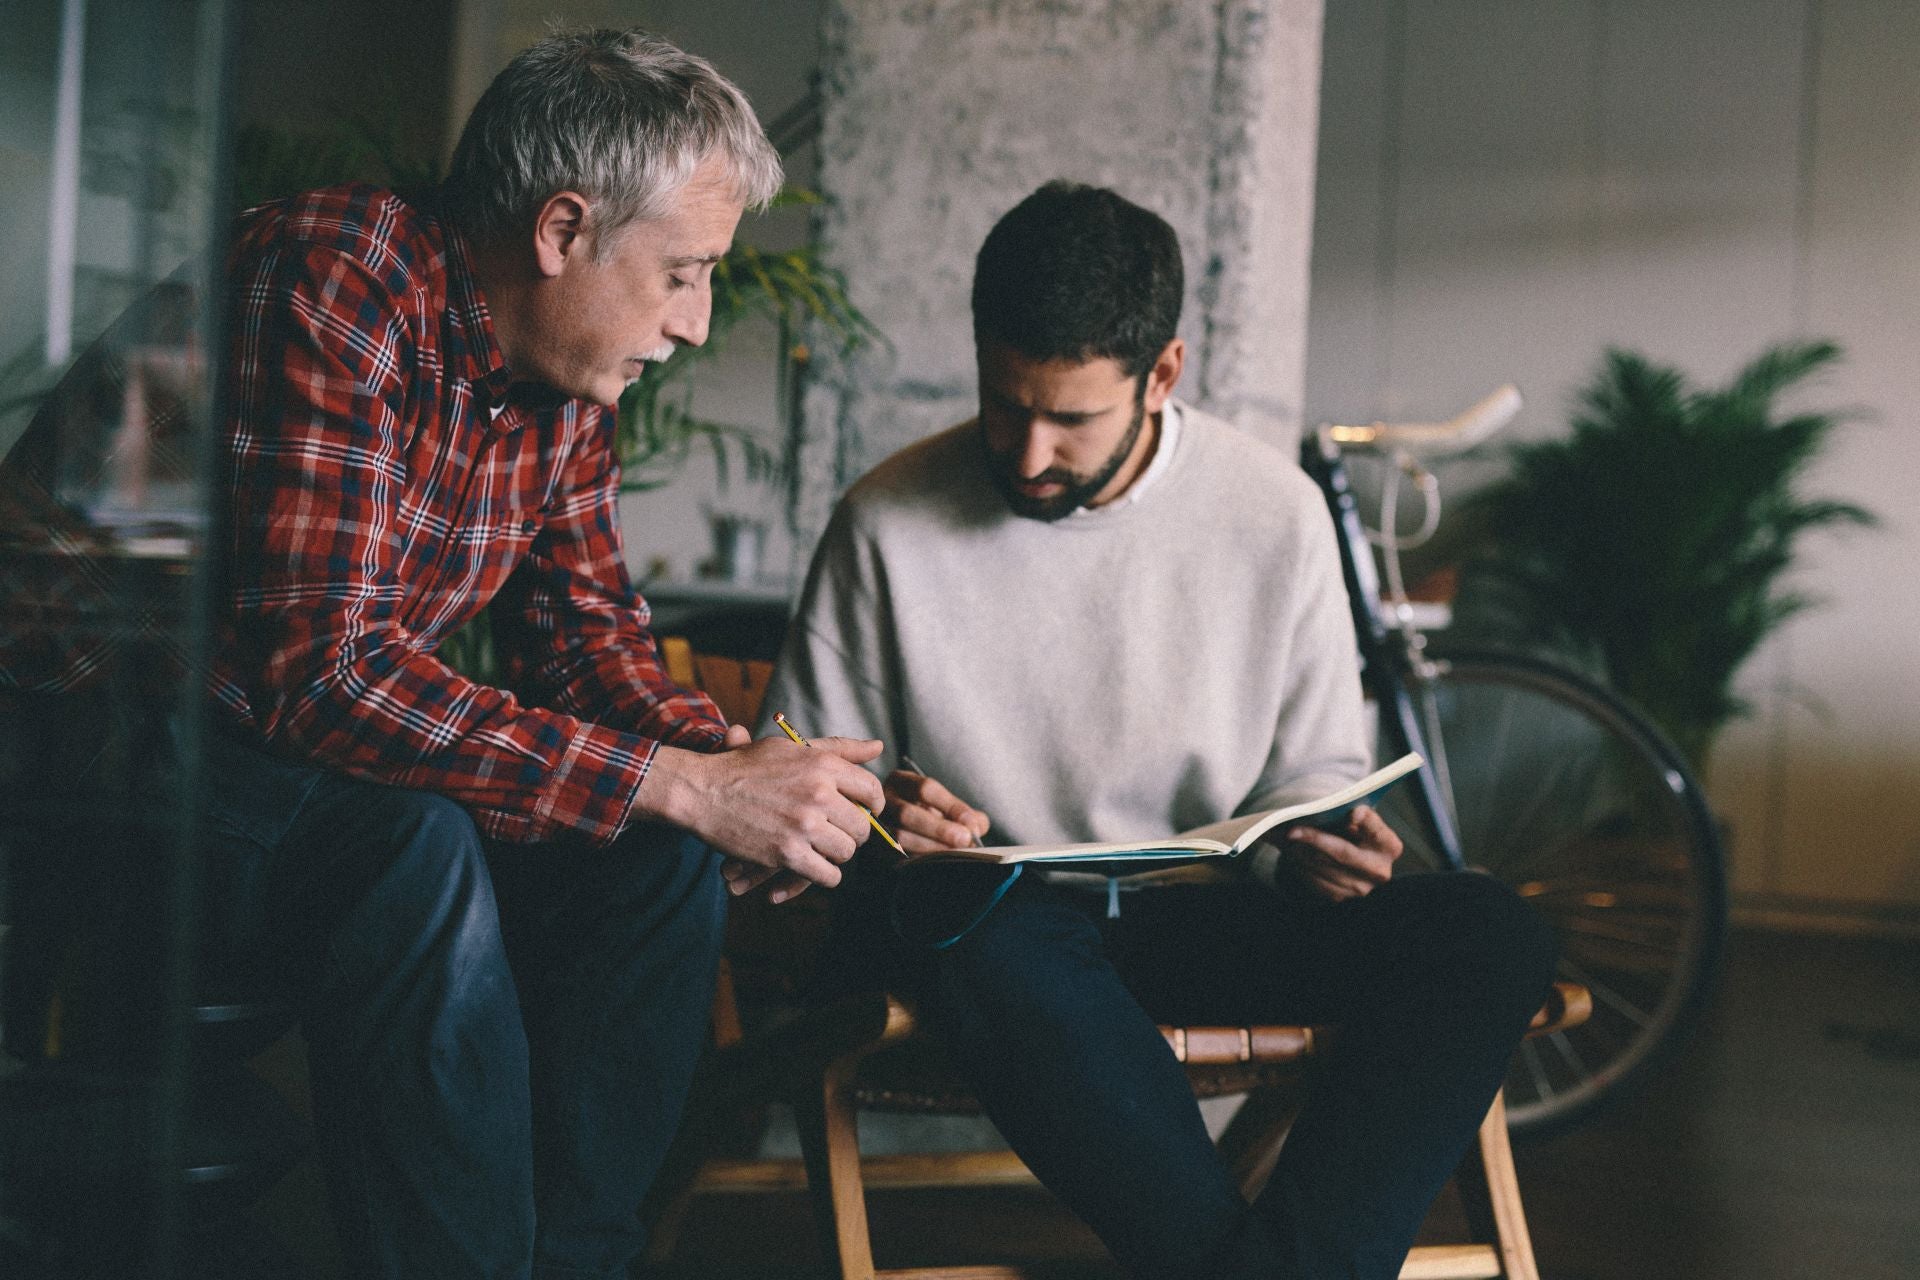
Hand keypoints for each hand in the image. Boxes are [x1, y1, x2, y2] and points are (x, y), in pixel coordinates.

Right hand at [642, 723, 885, 903]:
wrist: (703, 791)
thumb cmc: (747, 767)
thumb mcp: (791, 748)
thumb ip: (838, 749)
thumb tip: (879, 747)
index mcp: (823, 764)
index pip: (872, 790)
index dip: (874, 806)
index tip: (864, 813)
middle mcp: (819, 792)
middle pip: (862, 826)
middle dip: (852, 834)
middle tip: (836, 834)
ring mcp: (804, 824)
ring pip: (846, 852)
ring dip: (836, 855)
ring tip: (821, 848)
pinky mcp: (787, 853)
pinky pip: (828, 875)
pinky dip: (823, 875)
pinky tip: (811, 866)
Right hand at [883, 766, 989, 854]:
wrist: (899, 832)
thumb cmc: (926, 815)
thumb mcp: (943, 806)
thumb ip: (963, 813)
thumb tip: (977, 826)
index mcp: (901, 782)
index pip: (925, 788)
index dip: (951, 806)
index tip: (973, 824)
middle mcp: (882, 801)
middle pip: (907, 813)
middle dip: (939, 829)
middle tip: (964, 839)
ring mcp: (874, 825)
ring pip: (898, 837)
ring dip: (931, 848)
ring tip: (955, 855)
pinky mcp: (873, 848)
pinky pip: (893, 857)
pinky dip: (918, 861)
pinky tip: (937, 864)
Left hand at [1273, 804, 1401, 901]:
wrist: (1345, 853)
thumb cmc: (1349, 828)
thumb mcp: (1354, 817)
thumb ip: (1352, 813)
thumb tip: (1348, 815)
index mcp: (1389, 845)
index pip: (1375, 829)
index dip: (1365, 821)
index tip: (1351, 813)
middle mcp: (1379, 871)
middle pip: (1343, 853)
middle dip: (1315, 840)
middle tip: (1291, 831)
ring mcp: (1360, 888)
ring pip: (1323, 867)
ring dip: (1300, 852)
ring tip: (1286, 839)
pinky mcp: (1341, 897)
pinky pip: (1314, 881)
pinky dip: (1300, 866)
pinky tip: (1292, 854)